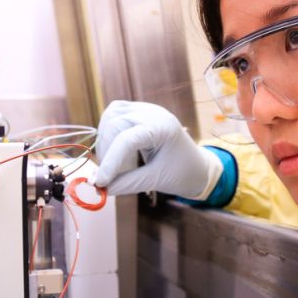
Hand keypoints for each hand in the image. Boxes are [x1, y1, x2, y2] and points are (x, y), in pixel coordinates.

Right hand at [93, 101, 222, 197]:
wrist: (197, 166)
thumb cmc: (182, 173)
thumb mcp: (156, 180)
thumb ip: (127, 183)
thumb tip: (100, 188)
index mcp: (164, 128)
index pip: (127, 140)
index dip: (111, 162)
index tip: (100, 182)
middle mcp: (154, 113)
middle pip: (115, 125)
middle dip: (108, 152)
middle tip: (111, 177)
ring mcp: (146, 109)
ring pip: (110, 117)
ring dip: (105, 142)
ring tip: (114, 165)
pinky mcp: (139, 112)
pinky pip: (114, 115)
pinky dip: (108, 133)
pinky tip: (114, 150)